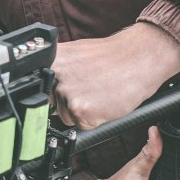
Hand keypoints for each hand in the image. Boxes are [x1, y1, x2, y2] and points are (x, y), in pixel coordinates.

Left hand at [52, 23, 179, 128]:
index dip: (52, 94)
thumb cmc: (113, 56)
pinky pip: (83, 126)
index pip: (39, 88)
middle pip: (53, 105)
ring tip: (101, 93)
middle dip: (71, 102)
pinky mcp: (82, 111)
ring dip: (84, 111)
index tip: (63, 92)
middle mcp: (55, 76)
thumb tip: (43, 90)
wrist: (141, 56)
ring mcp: (67, 94)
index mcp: (52, 60)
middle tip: (91, 88)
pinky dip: (95, 119)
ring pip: (68, 117)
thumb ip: (58, 70)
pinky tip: (106, 102)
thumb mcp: (76, 54)